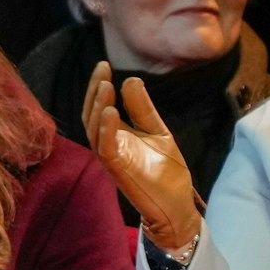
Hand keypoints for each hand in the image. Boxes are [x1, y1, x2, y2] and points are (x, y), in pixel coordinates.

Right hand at [82, 61, 201, 252]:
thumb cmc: (167, 171)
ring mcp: (111, 159)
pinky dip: (106, 130)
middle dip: (94, 91)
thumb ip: (143, 109)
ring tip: (105, 85)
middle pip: (91, 115)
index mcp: (116, 136)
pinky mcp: (118, 171)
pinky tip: (111, 112)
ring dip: (98, 106)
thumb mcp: (158, 132)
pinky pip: (105, 148)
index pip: (100, 107)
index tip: (105, 64)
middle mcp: (109, 146)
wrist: (178, 204)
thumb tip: (131, 80)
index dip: (99, 86)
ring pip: (94, 130)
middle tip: (102, 68)